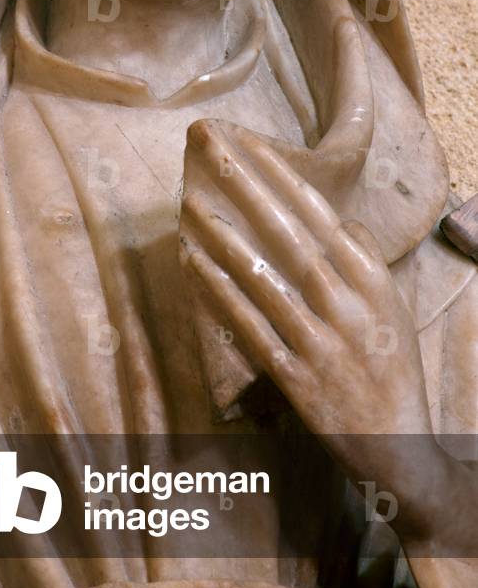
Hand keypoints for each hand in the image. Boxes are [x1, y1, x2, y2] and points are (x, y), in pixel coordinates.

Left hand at [179, 119, 445, 539]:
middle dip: (247, 189)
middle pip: (289, 235)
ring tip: (191, 204)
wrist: (396, 445)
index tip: (248, 143)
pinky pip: (249, 327)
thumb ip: (365, 259)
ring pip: (264, 278)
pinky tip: (193, 264)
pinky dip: (221, 294)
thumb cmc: (390, 365)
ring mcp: (318, 341)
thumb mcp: (392, 305)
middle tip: (212, 152)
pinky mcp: (294, 377)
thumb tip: (337, 217)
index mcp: (370, 280)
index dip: (280, 176)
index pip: (319, 214)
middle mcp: (346, 304)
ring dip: (225, 239)